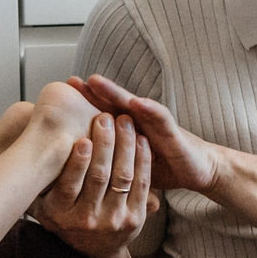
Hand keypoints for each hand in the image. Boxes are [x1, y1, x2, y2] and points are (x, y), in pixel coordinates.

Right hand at [30, 110, 155, 257]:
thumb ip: (33, 182)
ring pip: (122, 177)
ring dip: (125, 146)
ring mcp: (113, 220)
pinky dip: (142, 159)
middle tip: (106, 118)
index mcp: (60, 214)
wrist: (94, 250)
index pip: (68, 186)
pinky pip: (142, 184)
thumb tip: (20, 152)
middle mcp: (86, 220)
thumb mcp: (40, 204)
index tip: (82, 139)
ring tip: (125, 121)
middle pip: (99, 177)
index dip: (77, 163)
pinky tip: (141, 139)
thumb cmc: (63, 215)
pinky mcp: (135, 219)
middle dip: (104, 144)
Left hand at [79, 75, 221, 193]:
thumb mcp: (129, 166)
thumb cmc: (163, 167)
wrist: (199, 171)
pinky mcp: (173, 132)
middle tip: (71, 82)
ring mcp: (156, 124)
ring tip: (96, 81)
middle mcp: (140, 123)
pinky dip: (149, 109)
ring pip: (132, 104)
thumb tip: (79, 176)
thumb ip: (109, 164)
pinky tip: (137, 102)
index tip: (56, 100)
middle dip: (92, 92)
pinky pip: (161, 118)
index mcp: (127, 132)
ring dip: (114, 91)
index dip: (82, 108)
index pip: (101, 115)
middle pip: (112, 104)